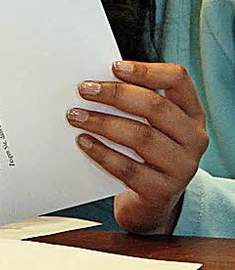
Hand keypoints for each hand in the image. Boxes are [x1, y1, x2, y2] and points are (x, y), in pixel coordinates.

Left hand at [67, 60, 208, 233]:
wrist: (151, 202)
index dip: (146, 70)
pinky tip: (84, 141)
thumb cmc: (146, 151)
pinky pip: (129, 169)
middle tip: (85, 90)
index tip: (114, 66)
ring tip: (76, 116)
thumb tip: (97, 80)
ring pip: (141, 137)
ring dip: (103, 123)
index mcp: (192, 113)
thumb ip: (135, 100)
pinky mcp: (162, 192)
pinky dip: (102, 153)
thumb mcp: (152, 123)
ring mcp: (182, 168)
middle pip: (155, 107)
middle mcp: (194, 138)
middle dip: (115, 95)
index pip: (178, 80)